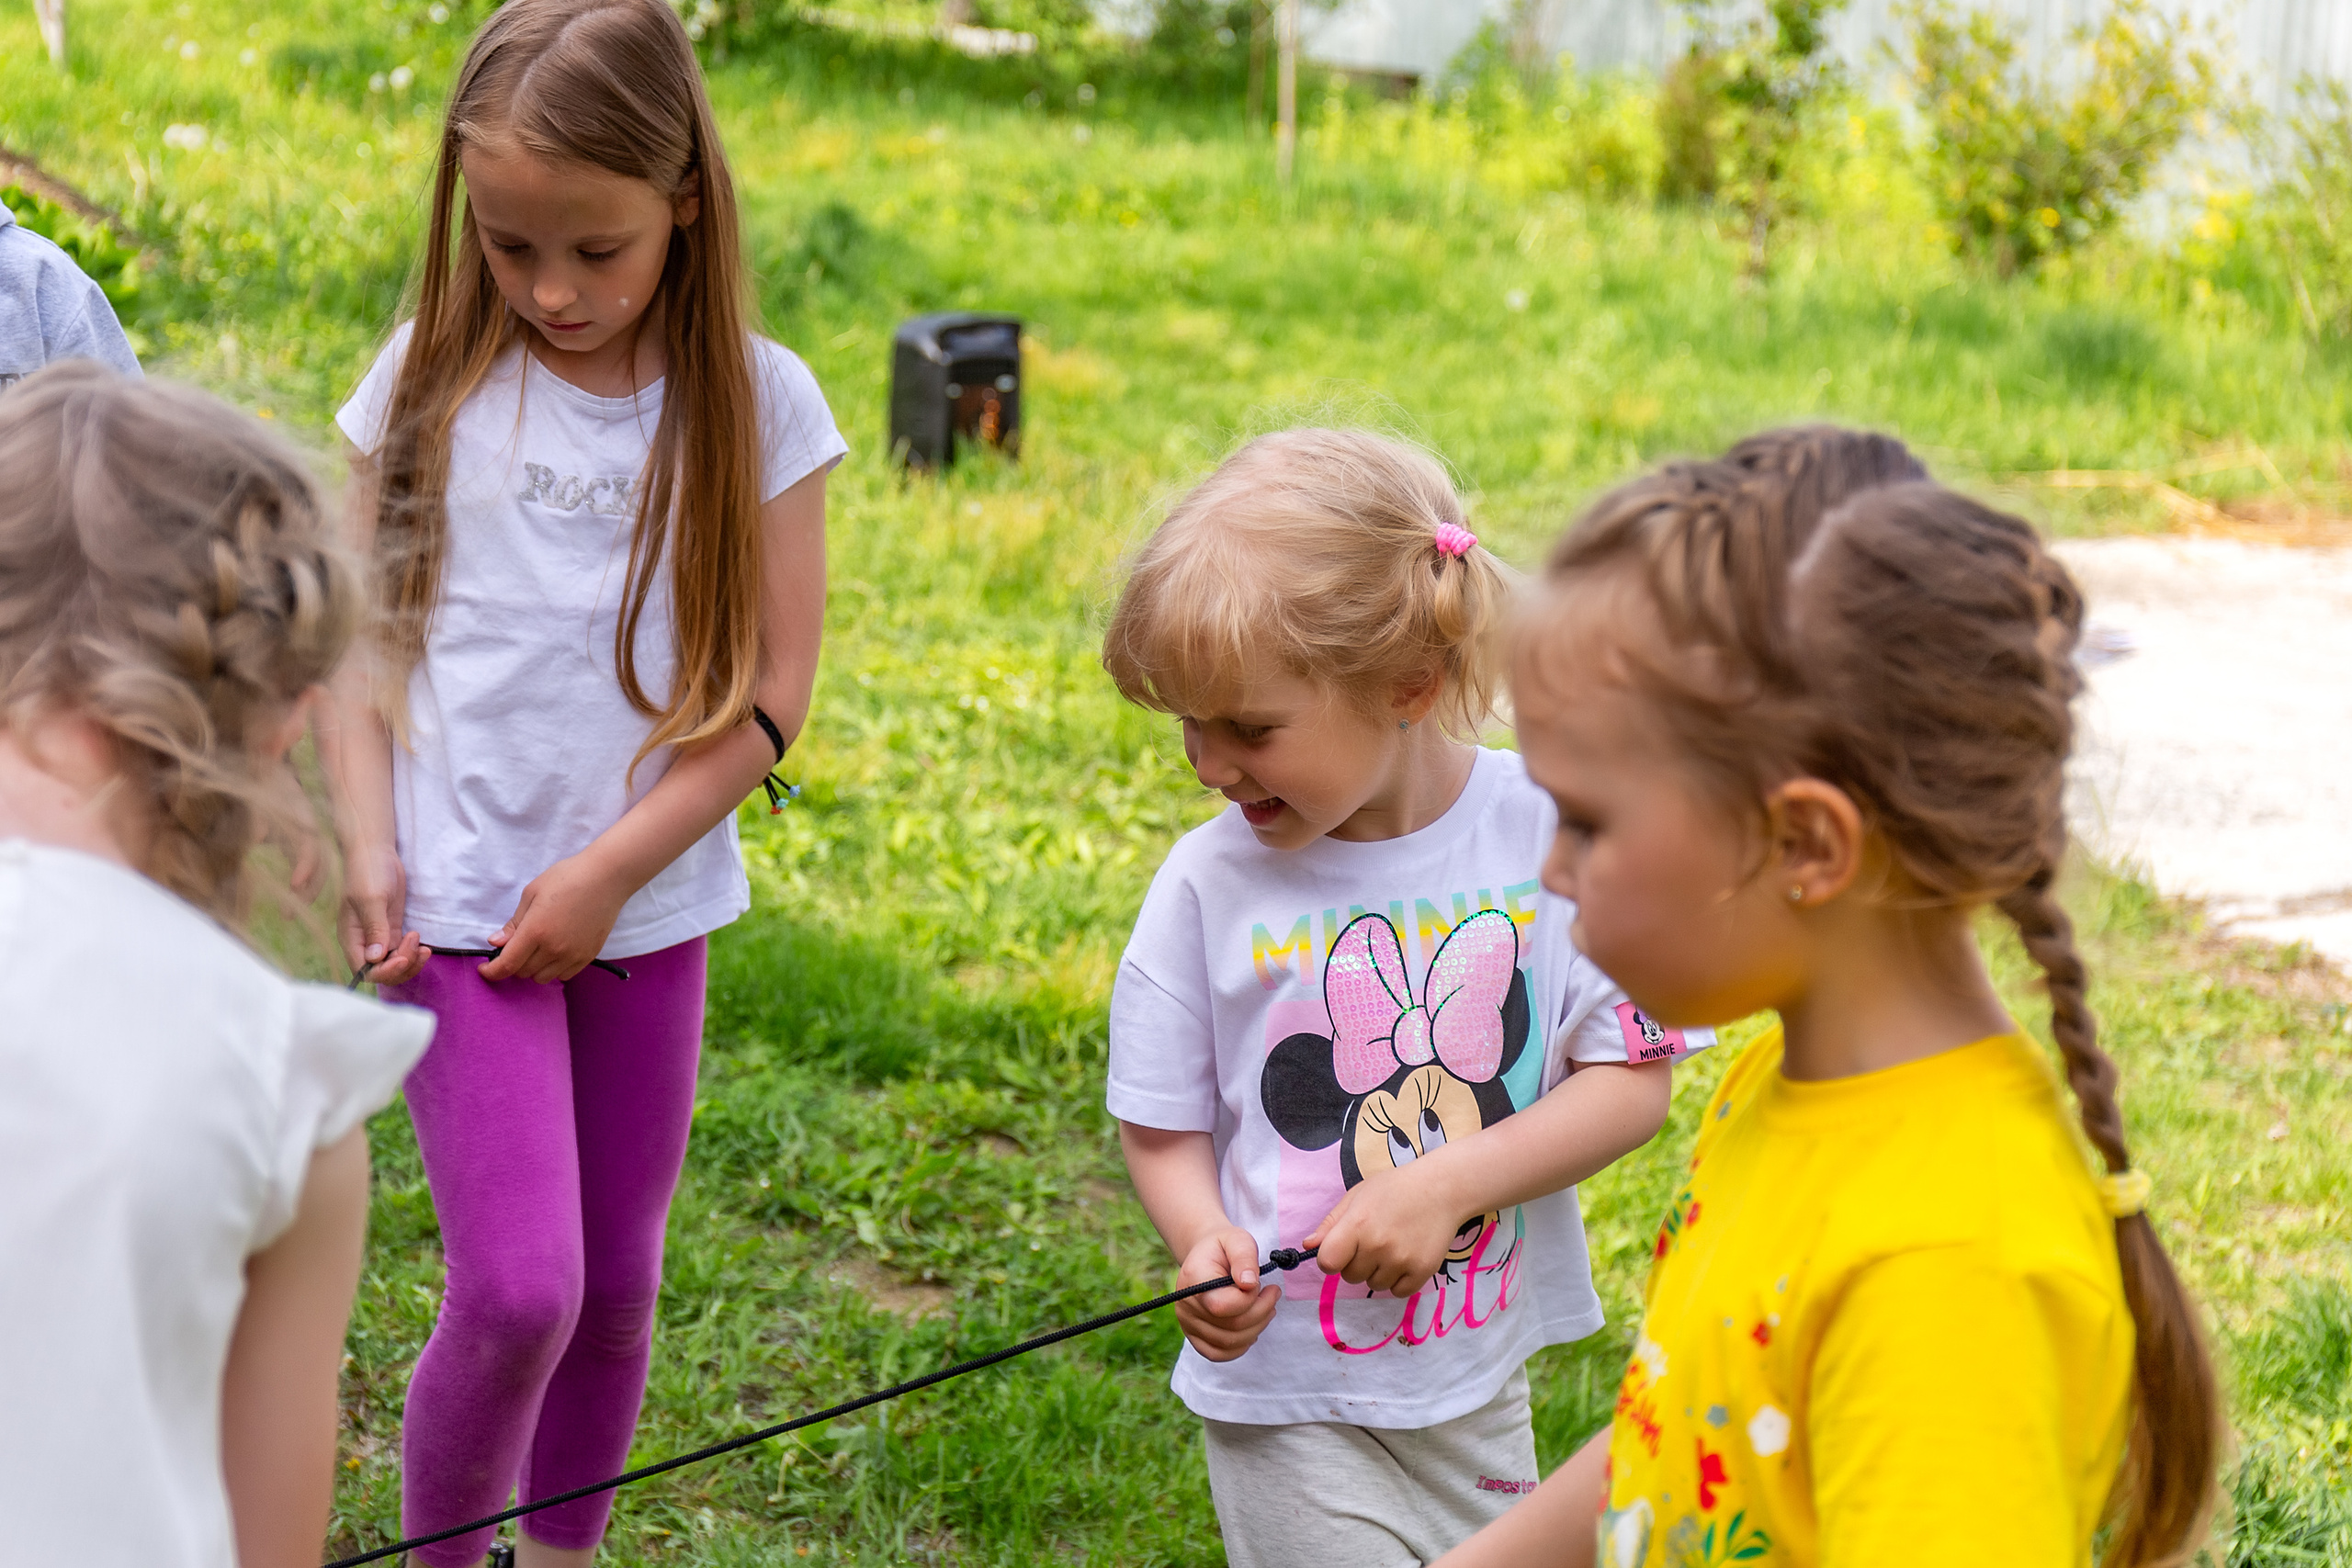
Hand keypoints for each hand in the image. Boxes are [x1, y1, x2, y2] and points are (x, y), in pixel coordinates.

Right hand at [339, 840, 428, 986]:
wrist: (376, 853)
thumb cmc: (368, 872)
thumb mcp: (371, 899)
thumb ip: (374, 929)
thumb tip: (375, 958)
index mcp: (351, 939)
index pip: (365, 970)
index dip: (385, 971)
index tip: (403, 959)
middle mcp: (363, 943)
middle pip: (382, 972)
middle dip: (402, 966)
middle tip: (416, 946)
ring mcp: (378, 937)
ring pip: (395, 964)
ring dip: (411, 962)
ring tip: (423, 947)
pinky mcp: (391, 929)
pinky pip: (402, 952)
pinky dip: (413, 953)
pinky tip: (423, 945)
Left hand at [478, 851, 631, 983]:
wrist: (607, 877)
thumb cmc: (567, 877)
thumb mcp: (532, 893)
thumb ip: (514, 922)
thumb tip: (495, 943)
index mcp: (535, 931)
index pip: (507, 965)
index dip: (491, 972)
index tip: (484, 969)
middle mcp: (553, 949)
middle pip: (523, 973)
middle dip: (513, 964)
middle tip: (515, 947)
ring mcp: (572, 955)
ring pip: (542, 978)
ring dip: (533, 968)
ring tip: (537, 950)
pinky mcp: (588, 956)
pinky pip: (564, 975)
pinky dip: (553, 969)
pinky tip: (555, 952)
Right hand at [1173, 1228, 1276, 1361]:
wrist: (1205, 1256)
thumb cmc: (1224, 1247)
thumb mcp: (1237, 1239)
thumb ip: (1244, 1257)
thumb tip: (1249, 1284)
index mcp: (1193, 1279)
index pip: (1223, 1306)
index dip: (1250, 1299)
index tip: (1261, 1283)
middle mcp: (1185, 1305)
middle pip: (1231, 1327)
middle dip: (1261, 1313)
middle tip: (1273, 1294)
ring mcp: (1187, 1323)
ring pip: (1229, 1342)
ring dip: (1256, 1328)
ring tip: (1267, 1308)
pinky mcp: (1193, 1336)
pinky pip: (1217, 1353)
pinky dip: (1240, 1346)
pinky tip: (1252, 1329)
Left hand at [1306, 1160, 1470, 1299]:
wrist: (1441, 1188)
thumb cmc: (1394, 1188)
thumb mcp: (1358, 1195)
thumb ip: (1331, 1223)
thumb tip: (1308, 1246)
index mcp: (1357, 1224)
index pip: (1327, 1262)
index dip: (1331, 1258)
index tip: (1342, 1249)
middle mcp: (1378, 1245)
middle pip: (1350, 1276)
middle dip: (1357, 1262)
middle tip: (1375, 1240)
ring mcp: (1401, 1260)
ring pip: (1374, 1285)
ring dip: (1378, 1272)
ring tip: (1392, 1246)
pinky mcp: (1422, 1271)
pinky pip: (1397, 1292)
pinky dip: (1399, 1281)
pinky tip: (1405, 1258)